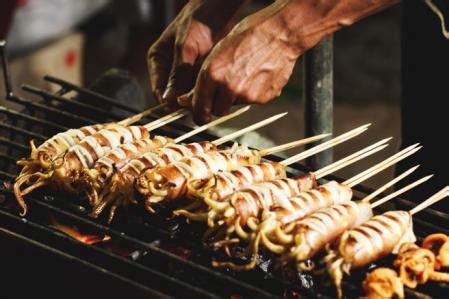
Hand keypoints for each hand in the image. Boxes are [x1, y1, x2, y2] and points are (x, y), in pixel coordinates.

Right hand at [147, 0, 246, 105]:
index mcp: (158, 61)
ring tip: (207, 95)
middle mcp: (169, 69)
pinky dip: (206, 91)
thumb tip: (168, 100)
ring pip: (187, 94)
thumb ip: (178, 73)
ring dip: (196, 97)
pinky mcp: (199, 73)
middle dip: (184, 100)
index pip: (158, 91)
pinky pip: (200, 88)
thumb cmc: (198, 21)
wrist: (219, 10)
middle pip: (174, 95)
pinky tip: (214, 90)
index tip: (182, 106)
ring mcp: (185, 72)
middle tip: (198, 102)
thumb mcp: (186, 47)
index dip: (169, 101)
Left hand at [188, 1, 300, 123]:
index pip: (199, 110)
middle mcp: (228, 88)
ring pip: (235, 105)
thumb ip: (203, 80)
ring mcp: (247, 95)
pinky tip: (258, 75)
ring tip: (245, 73)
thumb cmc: (246, 36)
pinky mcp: (263, 98)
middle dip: (218, 104)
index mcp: (212, 74)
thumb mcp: (217, 53)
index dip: (198, 114)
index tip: (201, 114)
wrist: (280, 33)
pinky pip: (252, 101)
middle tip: (223, 90)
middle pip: (217, 111)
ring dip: (236, 96)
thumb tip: (187, 100)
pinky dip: (253, 93)